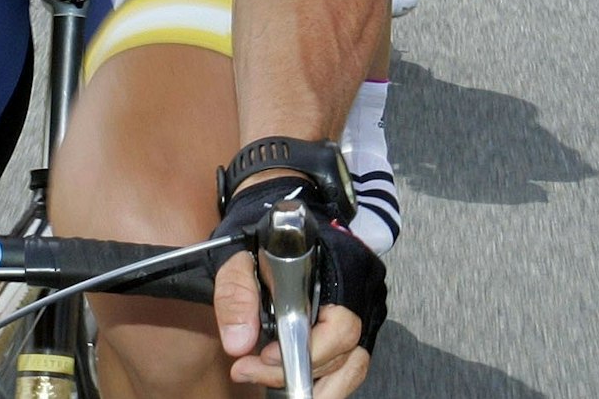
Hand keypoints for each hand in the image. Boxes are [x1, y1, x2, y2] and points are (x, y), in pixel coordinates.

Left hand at [211, 180, 383, 394]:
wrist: (281, 215)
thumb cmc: (265, 234)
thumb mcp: (238, 257)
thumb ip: (236, 296)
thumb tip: (239, 343)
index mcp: (342, 267)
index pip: (340, 329)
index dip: (305, 353)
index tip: (263, 357)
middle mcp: (361, 288)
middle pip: (345, 352)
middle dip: (296, 371)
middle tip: (251, 367)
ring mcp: (362, 305)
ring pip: (352, 363)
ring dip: (315, 382)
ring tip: (271, 378)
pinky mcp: (353, 318)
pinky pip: (351, 360)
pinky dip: (327, 377)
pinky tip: (296, 375)